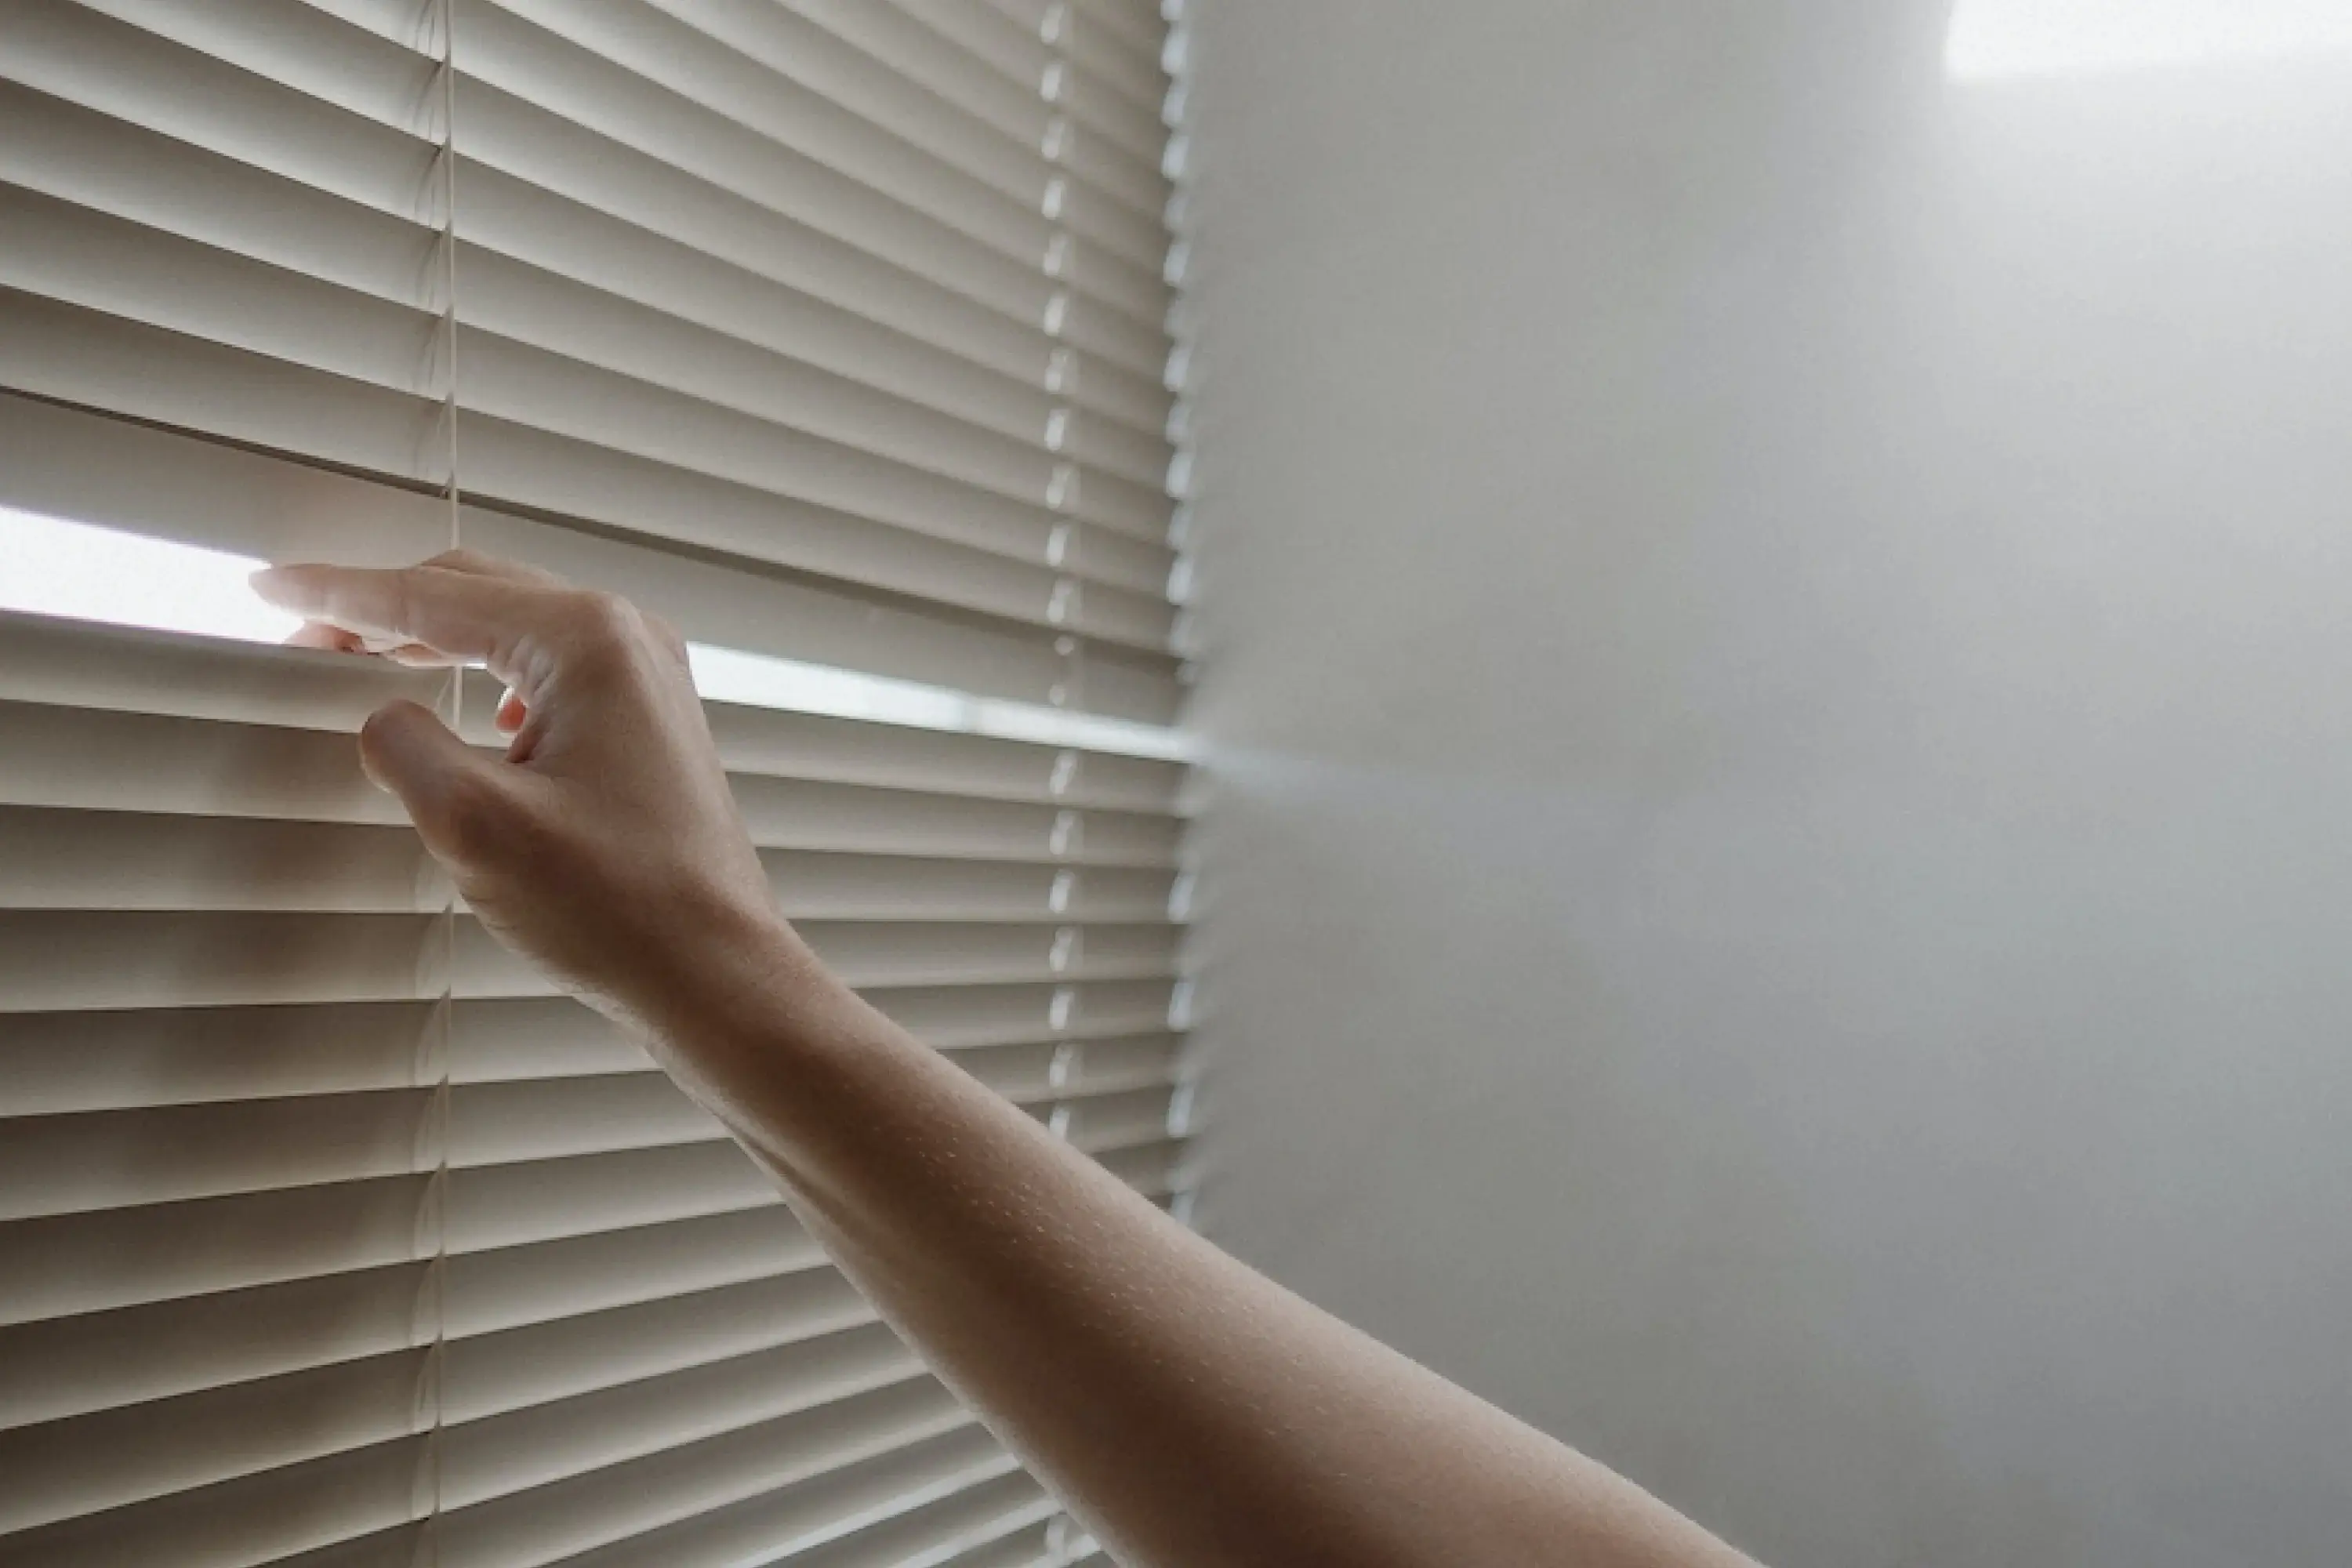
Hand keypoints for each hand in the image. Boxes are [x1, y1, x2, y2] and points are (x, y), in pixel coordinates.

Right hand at [254, 551, 796, 1062]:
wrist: (718, 972)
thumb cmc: (615, 906)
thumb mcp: (472, 824)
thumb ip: (403, 745)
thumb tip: (384, 715)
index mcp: (587, 639)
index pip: (433, 595)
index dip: (340, 592)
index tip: (270, 586)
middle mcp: (630, 638)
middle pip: (477, 590)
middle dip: (384, 608)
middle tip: (304, 636)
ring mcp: (652, 679)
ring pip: (516, 628)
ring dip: (437, 639)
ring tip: (364, 661)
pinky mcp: (656, 724)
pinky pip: (554, 671)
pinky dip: (493, 674)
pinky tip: (478, 715)